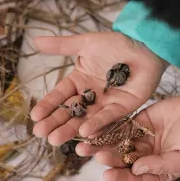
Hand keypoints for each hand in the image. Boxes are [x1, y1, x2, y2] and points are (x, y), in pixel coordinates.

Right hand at [31, 32, 165, 144]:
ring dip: (71, 129)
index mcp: (80, 80)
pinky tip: (84, 132)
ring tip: (55, 139)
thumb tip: (34, 41)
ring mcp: (107, 103)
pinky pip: (108, 118)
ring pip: (86, 119)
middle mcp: (91, 95)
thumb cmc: (116, 43)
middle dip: (55, 123)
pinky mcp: (124, 108)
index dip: (47, 106)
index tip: (34, 117)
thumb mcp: (85, 43)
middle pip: (70, 112)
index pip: (60, 96)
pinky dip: (97, 124)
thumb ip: (61, 46)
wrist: (144, 44)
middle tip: (40, 134)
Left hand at [77, 94, 179, 180]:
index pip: (136, 177)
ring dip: (102, 145)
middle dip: (108, 159)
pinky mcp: (139, 122)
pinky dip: (108, 128)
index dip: (121, 177)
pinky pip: (121, 126)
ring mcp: (142, 139)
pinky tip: (94, 130)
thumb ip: (158, 165)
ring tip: (85, 146)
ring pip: (118, 144)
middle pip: (123, 160)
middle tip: (94, 156)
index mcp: (156, 171)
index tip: (108, 176)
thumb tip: (136, 170)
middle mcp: (146, 157)